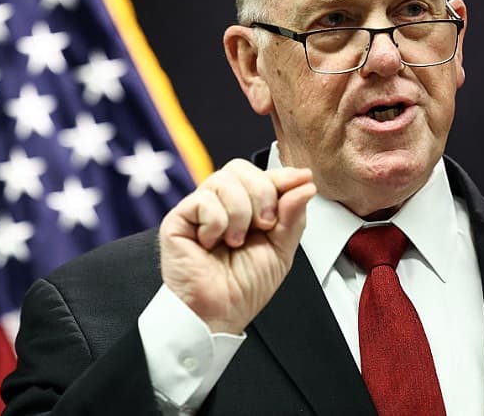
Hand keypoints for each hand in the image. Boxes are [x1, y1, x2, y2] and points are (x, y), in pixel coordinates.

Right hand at [159, 159, 315, 333]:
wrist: (218, 314)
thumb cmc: (243, 288)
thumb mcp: (281, 251)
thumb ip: (293, 216)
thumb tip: (304, 184)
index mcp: (246, 208)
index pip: (261, 175)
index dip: (282, 176)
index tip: (303, 180)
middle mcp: (221, 204)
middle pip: (240, 168)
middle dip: (262, 194)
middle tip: (264, 225)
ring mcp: (198, 209)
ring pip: (223, 181)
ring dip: (239, 213)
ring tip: (235, 241)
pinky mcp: (179, 218)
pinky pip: (203, 200)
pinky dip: (216, 224)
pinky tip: (212, 243)